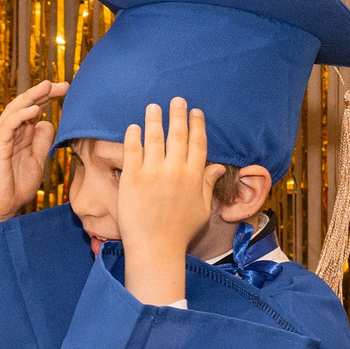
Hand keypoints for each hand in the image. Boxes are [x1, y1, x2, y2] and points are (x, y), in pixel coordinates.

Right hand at [0, 80, 65, 228]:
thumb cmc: (15, 188)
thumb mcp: (37, 161)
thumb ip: (42, 142)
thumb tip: (49, 122)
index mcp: (20, 135)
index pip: (34, 110)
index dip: (48, 97)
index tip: (66, 89)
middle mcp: (10, 133)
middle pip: (25, 105)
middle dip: (43, 92)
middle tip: (63, 84)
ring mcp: (2, 139)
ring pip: (15, 111)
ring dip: (32, 97)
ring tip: (47, 87)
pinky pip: (8, 127)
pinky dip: (21, 116)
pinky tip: (35, 110)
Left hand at [115, 98, 226, 306]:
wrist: (155, 249)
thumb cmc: (180, 233)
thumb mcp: (202, 209)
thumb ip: (208, 185)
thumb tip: (217, 167)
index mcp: (195, 177)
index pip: (198, 143)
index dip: (197, 125)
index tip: (196, 111)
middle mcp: (175, 171)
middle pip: (178, 135)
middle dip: (178, 114)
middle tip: (176, 99)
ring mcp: (153, 173)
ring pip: (154, 138)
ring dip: (155, 119)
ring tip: (153, 106)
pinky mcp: (132, 179)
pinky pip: (132, 151)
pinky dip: (133, 136)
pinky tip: (133, 127)